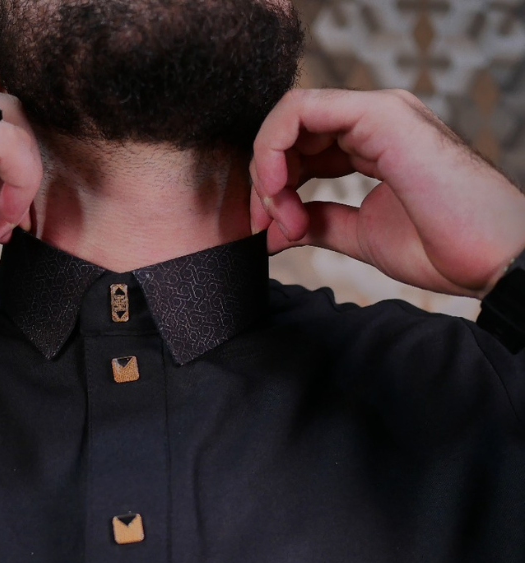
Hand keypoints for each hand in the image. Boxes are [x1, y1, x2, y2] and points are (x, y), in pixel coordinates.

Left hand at [250, 88, 524, 298]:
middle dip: (264, 182)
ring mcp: (379, 114)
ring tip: (279, 217)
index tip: (269, 232)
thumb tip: (273, 231)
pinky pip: (302, 110)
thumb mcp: (360, 235)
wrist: (488, 261)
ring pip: (290, 116)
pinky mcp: (381, 116)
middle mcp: (373, 123)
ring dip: (268, 170)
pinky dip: (275, 148)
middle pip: (290, 132)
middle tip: (266, 228)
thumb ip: (319, 223)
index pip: (302, 148)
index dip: (273, 188)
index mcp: (372, 145)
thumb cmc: (440, 248)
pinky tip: (278, 188)